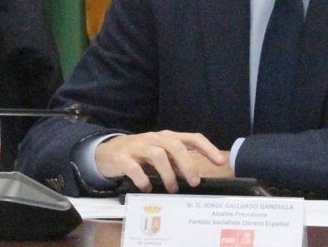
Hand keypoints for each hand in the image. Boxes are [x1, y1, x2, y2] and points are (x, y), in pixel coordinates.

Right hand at [94, 130, 228, 192]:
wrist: (107, 152)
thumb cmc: (140, 155)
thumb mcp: (160, 155)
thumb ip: (176, 162)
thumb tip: (194, 175)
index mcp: (166, 137)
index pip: (190, 137)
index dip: (206, 148)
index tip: (219, 161)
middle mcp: (153, 139)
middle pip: (174, 145)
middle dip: (187, 164)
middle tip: (194, 182)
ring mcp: (137, 146)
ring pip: (157, 155)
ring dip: (168, 174)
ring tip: (172, 189)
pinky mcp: (122, 157)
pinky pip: (135, 167)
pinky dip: (143, 180)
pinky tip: (147, 188)